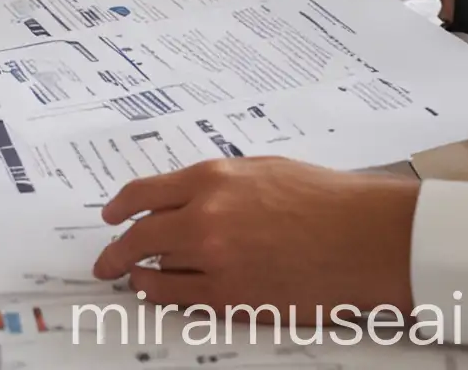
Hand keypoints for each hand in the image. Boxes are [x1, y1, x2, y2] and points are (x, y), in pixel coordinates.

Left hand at [93, 159, 416, 315]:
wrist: (361, 237)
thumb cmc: (321, 198)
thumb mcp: (259, 170)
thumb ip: (217, 183)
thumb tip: (186, 197)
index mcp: (211, 179)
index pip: (144, 193)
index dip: (120, 206)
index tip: (110, 215)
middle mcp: (204, 216)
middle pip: (142, 235)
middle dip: (119, 248)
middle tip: (106, 258)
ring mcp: (216, 260)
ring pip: (158, 267)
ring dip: (140, 272)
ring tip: (131, 276)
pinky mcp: (234, 298)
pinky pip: (182, 298)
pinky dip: (162, 294)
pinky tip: (155, 292)